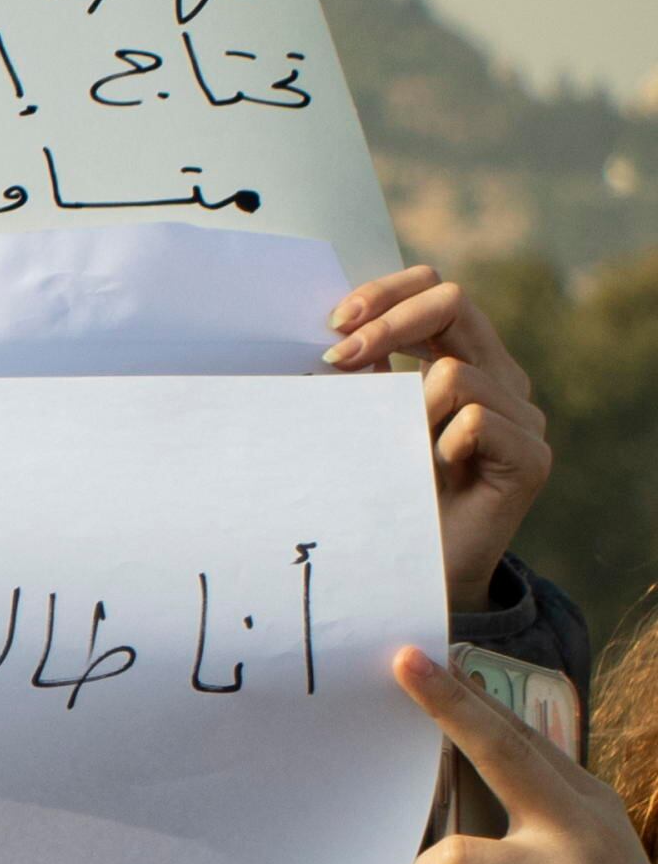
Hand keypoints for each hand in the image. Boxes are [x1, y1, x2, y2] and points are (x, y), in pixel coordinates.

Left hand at [330, 268, 548, 613]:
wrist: (409, 572)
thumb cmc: (378, 493)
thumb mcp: (363, 421)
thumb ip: (362, 373)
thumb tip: (332, 328)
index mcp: (464, 358)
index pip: (436, 290)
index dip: (387, 293)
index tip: (333, 324)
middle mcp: (500, 379)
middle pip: (454, 302)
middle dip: (386, 323)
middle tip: (334, 358)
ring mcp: (521, 417)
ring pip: (454, 371)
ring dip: (405, 408)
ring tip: (394, 451)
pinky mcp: (530, 458)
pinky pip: (476, 421)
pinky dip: (439, 442)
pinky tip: (430, 471)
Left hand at [390, 640, 657, 863]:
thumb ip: (533, 827)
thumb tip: (446, 802)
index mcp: (587, 805)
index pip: (521, 739)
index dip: (470, 698)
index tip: (423, 657)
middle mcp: (583, 829)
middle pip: (504, 753)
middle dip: (451, 707)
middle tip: (403, 665)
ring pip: (452, 859)